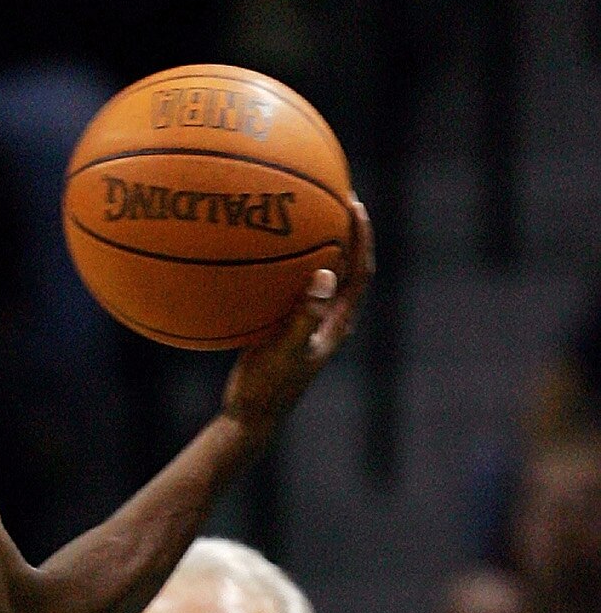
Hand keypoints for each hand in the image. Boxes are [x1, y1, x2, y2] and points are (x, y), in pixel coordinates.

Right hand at [222, 198, 373, 438]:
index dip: (362, 237)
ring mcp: (308, 322)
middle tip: (335, 194)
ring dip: (317, 243)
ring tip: (304, 211)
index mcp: (338, 323)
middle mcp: (329, 318)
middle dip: (345, 230)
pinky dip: (284, 264)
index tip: (355, 204)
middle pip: (346, 265)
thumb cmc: (268, 389)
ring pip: (320, 274)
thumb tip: (326, 274)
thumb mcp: (285, 352)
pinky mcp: (286, 325)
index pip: (361, 271)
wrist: (250, 418)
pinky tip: (260, 247)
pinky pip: (291, 285)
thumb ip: (306, 316)